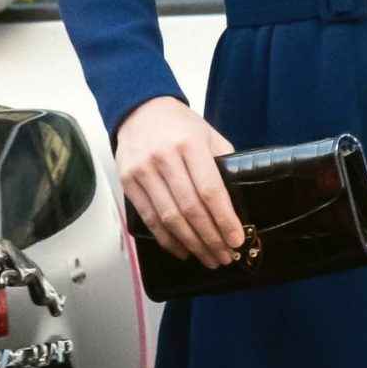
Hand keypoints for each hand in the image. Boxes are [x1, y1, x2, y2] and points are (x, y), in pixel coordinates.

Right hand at [116, 96, 246, 271]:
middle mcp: (164, 157)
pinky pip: (150, 219)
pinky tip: (183, 250)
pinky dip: (167, 239)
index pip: (210, 190)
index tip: (236, 239)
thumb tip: (238, 201)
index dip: (224, 219)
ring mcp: (143, 171)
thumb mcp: (208, 134)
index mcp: (190, 144)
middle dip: (211, 238)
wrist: (140, 109)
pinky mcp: (128, 182)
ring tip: (208, 258)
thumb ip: (223, 162)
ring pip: (169, 218)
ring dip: (192, 244)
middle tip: (224, 255)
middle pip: (190, 208)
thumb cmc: (179, 124)